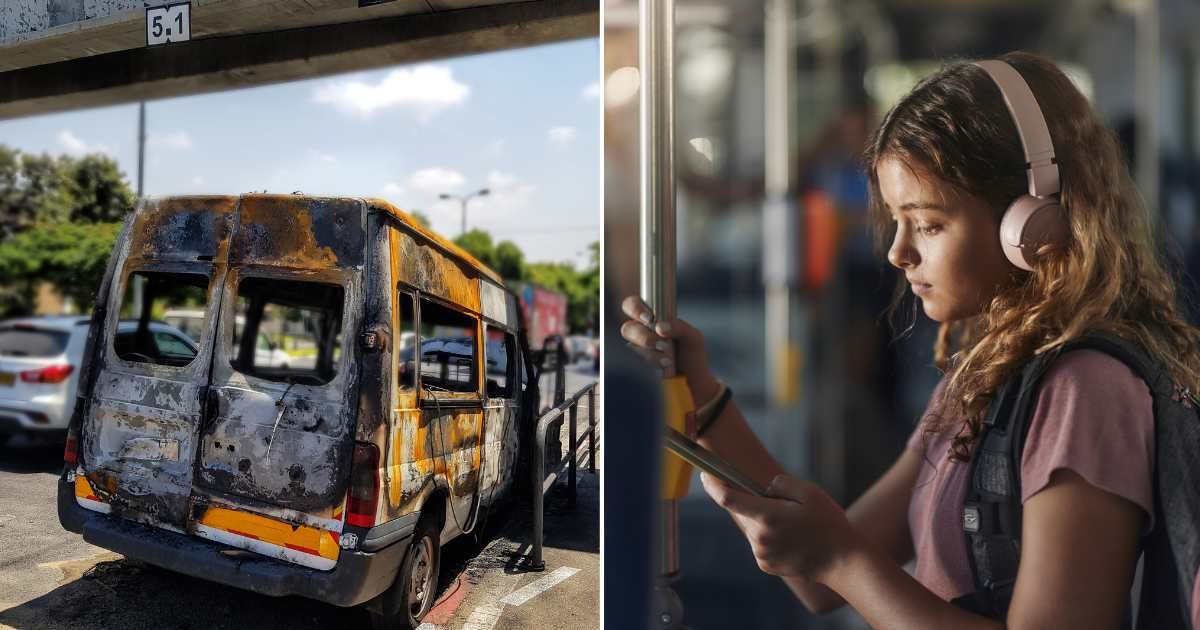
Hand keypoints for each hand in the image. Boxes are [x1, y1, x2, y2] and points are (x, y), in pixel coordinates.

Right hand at [619, 295, 718, 400]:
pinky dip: (651, 366)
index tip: (648, 318)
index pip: (632, 305)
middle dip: (643, 336)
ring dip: (651, 355)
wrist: (694, 382)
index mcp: (651, 319)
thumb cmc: (692, 355)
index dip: (634, 308)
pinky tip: (664, 370)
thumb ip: (679, 326)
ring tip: (668, 361)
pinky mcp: (636, 368)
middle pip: (627, 328)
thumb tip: (659, 326)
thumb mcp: (693, 337)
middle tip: (660, 344)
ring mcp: (637, 351)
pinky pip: (635, 364)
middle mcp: (640, 333)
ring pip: (631, 348)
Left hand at [700, 472, 859, 583]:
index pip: (728, 498)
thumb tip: (762, 489)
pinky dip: (770, 536)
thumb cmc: (828, 524)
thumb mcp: (809, 492)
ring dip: (765, 520)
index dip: (713, 484)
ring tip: (795, 526)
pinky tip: (793, 540)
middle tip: (785, 506)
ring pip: (753, 527)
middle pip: (744, 511)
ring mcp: (761, 554)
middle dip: (756, 503)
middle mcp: (760, 537)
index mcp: (768, 516)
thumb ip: (780, 484)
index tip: (705, 474)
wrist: (843, 562)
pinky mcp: (765, 565)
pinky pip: (760, 542)